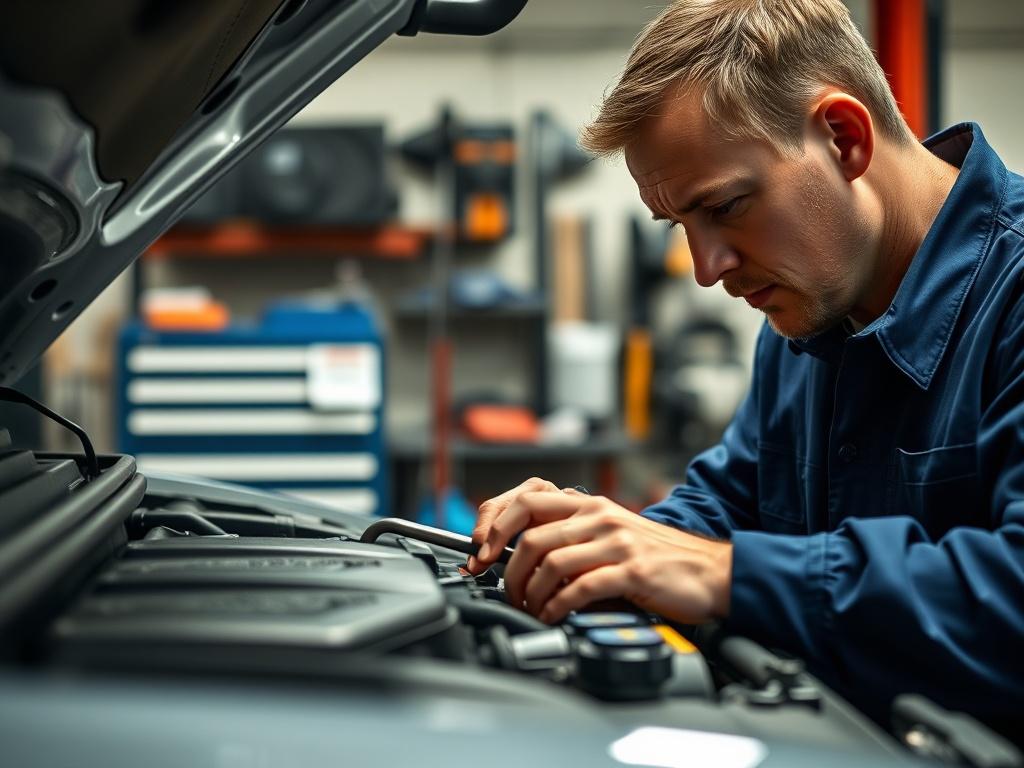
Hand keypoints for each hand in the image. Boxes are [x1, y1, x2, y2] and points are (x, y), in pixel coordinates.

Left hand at [471, 480, 732, 624]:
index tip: (479, 551)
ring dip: (528, 591)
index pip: (526, 498)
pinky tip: (553, 616)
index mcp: (589, 504)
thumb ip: (570, 535)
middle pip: (529, 530)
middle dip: (503, 565)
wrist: (709, 572)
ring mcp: (615, 542)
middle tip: (499, 588)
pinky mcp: (632, 571)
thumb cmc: (656, 558)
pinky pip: (580, 588)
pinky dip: (557, 606)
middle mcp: (598, 516)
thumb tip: (518, 553)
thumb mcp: (609, 533)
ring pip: (549, 560)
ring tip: (527, 608)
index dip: (494, 523)